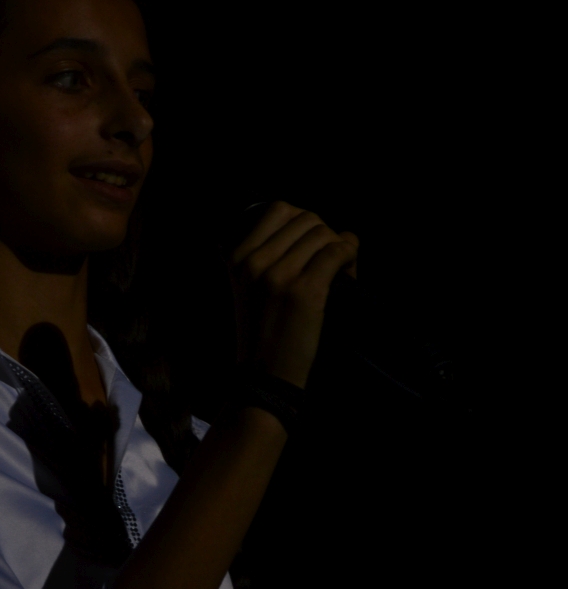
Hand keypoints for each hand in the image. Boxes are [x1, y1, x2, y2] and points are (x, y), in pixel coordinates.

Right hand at [225, 201, 359, 388]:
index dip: (304, 221)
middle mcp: (254, 263)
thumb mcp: (245, 288)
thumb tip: (307, 223)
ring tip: (341, 270)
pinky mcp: (305, 291)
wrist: (264, 378)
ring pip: (323, 234)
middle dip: (325, 235)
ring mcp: (279, 275)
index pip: (278, 210)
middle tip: (331, 260)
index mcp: (237, 258)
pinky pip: (337, 252)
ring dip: (340, 248)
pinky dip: (350, 256)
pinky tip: (350, 271)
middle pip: (306, 220)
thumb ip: (262, 254)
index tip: (312, 244)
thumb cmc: (262, 333)